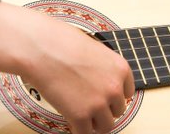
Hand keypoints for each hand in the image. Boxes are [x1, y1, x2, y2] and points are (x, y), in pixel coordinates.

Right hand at [0, 1, 134, 133]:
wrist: (43, 49)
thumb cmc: (63, 44)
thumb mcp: (95, 51)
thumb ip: (104, 70)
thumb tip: (101, 85)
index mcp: (121, 69)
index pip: (127, 93)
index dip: (113, 96)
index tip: (102, 96)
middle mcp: (114, 87)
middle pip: (118, 110)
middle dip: (104, 109)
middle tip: (88, 103)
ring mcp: (98, 103)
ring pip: (106, 126)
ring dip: (94, 123)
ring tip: (81, 114)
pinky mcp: (80, 116)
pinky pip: (85, 133)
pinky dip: (78, 129)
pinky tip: (70, 120)